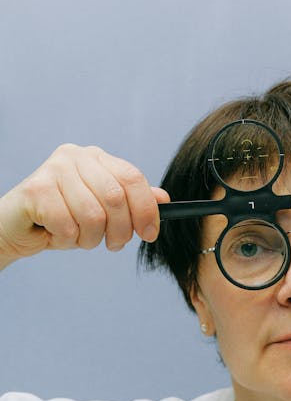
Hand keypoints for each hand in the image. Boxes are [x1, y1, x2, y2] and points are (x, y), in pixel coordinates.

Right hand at [0, 144, 169, 268]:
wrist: (17, 228)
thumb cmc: (62, 218)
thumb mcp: (101, 210)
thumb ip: (130, 201)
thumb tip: (163, 199)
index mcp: (96, 157)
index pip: (132, 178)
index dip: (146, 209)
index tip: (150, 234)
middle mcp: (76, 156)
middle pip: (115, 198)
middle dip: (119, 231)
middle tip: (112, 245)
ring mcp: (54, 169)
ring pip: (92, 216)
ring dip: (89, 239)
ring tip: (78, 238)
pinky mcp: (36, 189)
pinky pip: (68, 226)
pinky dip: (66, 240)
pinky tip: (55, 234)